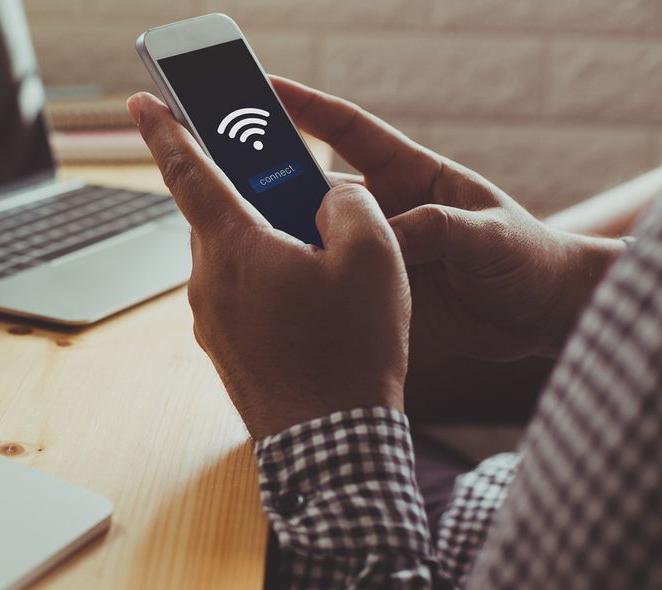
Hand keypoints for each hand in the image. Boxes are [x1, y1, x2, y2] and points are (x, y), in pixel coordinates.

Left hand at [127, 92, 410, 439]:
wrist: (330, 446)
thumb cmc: (350, 352)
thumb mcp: (374, 258)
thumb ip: (348, 205)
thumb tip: (329, 200)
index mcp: (232, 247)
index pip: (187, 171)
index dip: (165, 129)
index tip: (141, 102)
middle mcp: (207, 283)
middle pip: (220, 217)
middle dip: (252, 197)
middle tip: (293, 190)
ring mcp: (211, 322)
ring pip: (235, 260)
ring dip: (269, 248)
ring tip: (324, 263)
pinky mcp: (226, 352)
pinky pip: (242, 299)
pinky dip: (270, 287)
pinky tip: (314, 308)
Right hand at [271, 77, 624, 361]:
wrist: (542, 319)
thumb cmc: (528, 258)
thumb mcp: (491, 235)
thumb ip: (440, 228)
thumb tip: (386, 239)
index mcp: (409, 175)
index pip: (348, 131)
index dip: (305, 107)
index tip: (263, 89)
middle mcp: (381, 211)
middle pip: (314, 188)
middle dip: (270, 180)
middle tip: (228, 179)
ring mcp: (372, 255)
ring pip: (312, 241)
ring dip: (282, 242)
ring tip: (247, 244)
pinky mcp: (371, 298)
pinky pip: (328, 291)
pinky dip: (301, 292)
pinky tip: (274, 293)